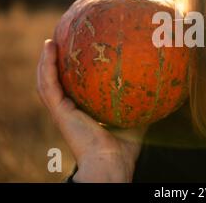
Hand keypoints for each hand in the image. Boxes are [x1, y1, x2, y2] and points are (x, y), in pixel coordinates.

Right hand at [36, 39, 146, 181]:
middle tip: (61, 43)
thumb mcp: (135, 119)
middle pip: (57, 83)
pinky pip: (48, 84)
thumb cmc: (124, 148)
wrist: (111, 163)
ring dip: (46, 61)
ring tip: (50, 41)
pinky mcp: (59, 110)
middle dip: (55, 64)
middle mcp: (69, 111)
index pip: (73, 89)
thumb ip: (141, 103)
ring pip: (46, 82)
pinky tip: (49, 46)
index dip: (72, 74)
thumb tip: (159, 86)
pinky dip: (47, 65)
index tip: (77, 55)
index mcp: (82, 113)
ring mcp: (62, 110)